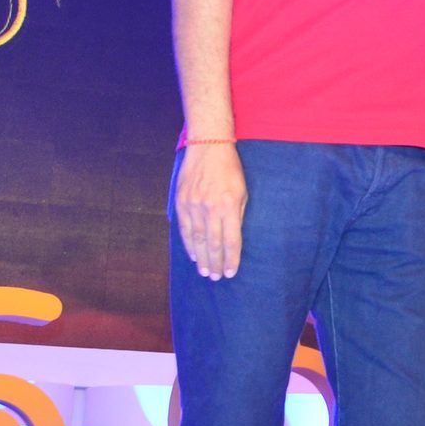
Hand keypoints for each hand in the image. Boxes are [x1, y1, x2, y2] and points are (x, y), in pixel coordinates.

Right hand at [175, 144, 248, 280]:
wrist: (208, 147)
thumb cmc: (230, 170)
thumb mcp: (243, 192)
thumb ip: (237, 216)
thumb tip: (233, 239)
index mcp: (229, 206)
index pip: (231, 241)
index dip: (231, 260)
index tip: (231, 273)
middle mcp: (210, 208)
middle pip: (213, 244)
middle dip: (215, 264)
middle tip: (216, 278)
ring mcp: (193, 206)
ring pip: (197, 240)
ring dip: (202, 258)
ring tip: (205, 272)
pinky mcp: (181, 202)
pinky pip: (184, 229)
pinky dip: (189, 244)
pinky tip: (193, 255)